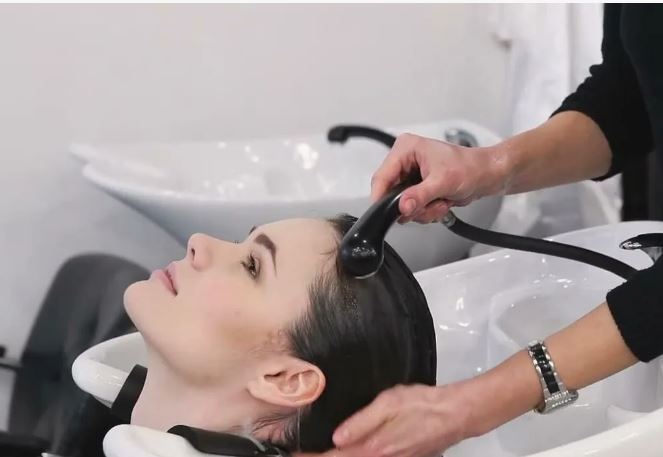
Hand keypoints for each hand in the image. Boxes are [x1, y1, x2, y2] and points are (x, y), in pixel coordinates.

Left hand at [294, 382, 476, 456]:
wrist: (454, 415)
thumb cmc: (422, 405)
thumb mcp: (389, 403)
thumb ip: (361, 422)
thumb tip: (337, 438)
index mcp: (374, 448)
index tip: (292, 455)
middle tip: (298, 452)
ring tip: (314, 451)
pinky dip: (350, 456)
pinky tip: (343, 449)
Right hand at [370, 133, 508, 223]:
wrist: (487, 175)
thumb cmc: (471, 168)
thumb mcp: (443, 182)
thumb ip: (420, 195)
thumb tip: (402, 206)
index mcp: (406, 149)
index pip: (382, 176)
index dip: (382, 197)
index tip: (387, 213)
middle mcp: (405, 161)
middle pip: (391, 194)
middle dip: (412, 206)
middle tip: (430, 205)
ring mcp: (410, 175)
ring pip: (401, 205)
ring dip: (422, 210)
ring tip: (440, 202)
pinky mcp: (417, 188)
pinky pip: (411, 208)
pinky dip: (426, 211)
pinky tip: (440, 203)